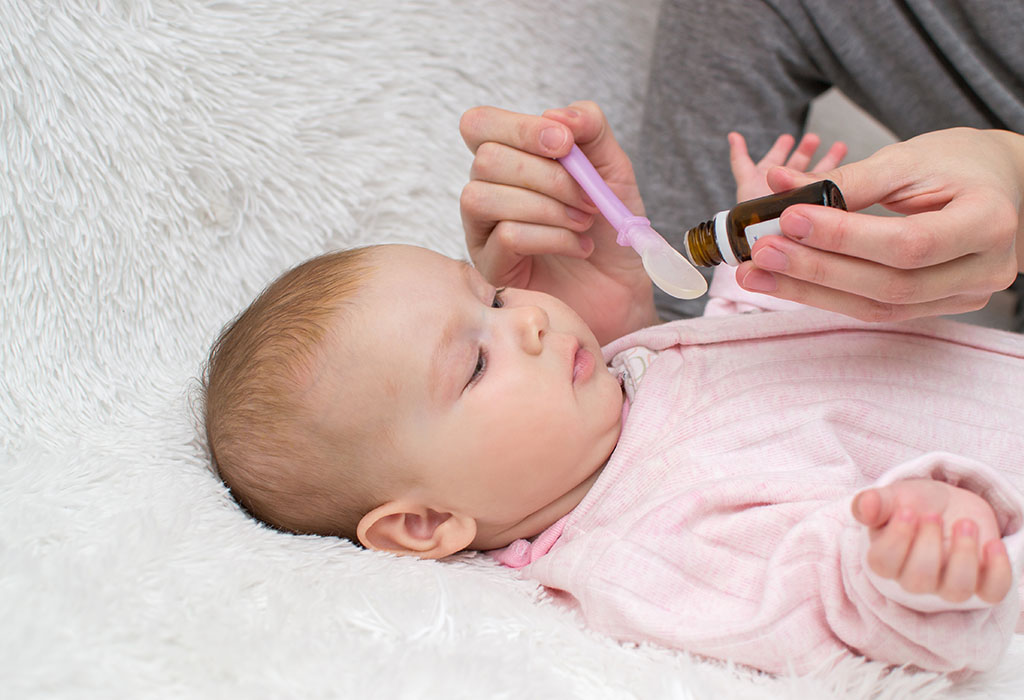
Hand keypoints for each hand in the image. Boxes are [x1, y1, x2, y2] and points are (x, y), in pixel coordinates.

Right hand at [459, 101, 657, 344]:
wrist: (623, 290)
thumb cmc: (611, 231)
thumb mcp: (612, 169)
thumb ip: (590, 129)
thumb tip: (558, 114)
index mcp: (510, 160)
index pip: (479, 124)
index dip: (519, 127)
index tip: (565, 143)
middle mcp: (488, 191)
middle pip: (486, 159)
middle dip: (549, 175)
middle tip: (589, 197)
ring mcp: (483, 231)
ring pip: (485, 196)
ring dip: (547, 206)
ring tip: (584, 221)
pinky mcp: (491, 268)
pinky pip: (505, 235)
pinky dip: (552, 236)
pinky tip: (578, 245)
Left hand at [736, 128, 1023, 321]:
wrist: (998, 184)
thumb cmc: (959, 164)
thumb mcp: (908, 159)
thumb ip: (847, 178)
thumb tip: (777, 187)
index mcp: (989, 222)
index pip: (907, 243)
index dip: (844, 236)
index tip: (789, 217)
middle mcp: (984, 270)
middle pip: (889, 285)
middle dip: (817, 270)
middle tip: (761, 251)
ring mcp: (963, 296)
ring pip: (877, 306)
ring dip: (809, 291)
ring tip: (757, 273)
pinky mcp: (936, 307)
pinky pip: (876, 309)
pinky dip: (827, 296)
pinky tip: (786, 282)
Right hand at [852, 479, 1011, 603]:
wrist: (949, 506)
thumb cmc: (914, 505)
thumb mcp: (893, 497)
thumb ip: (874, 502)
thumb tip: (864, 507)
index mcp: (886, 562)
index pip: (883, 565)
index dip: (897, 539)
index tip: (908, 511)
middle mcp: (915, 582)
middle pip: (918, 581)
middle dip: (929, 545)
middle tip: (934, 515)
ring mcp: (949, 588)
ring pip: (957, 589)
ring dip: (964, 554)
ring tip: (965, 523)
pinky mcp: (982, 587)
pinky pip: (994, 592)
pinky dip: (999, 570)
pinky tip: (993, 543)